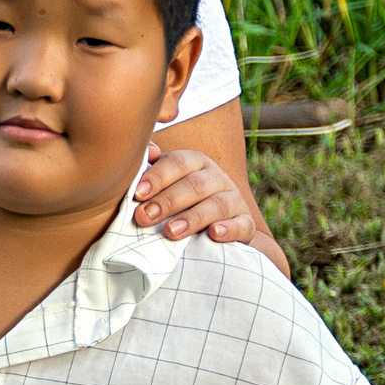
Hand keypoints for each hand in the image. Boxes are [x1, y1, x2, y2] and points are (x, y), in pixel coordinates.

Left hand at [133, 145, 257, 245]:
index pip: (178, 163)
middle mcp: (217, 178)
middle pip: (194, 185)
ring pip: (217, 205)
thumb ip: (151, 168)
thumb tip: (149, 150)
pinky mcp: (247, 223)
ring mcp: (234, 200)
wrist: (215, 230)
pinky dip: (229, 229)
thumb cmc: (179, 202)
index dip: (158, 176)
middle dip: (167, 201)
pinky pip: (242, 224)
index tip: (137, 193)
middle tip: (144, 217)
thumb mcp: (165, 184)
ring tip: (171, 231)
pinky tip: (214, 233)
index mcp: (195, 163)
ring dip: (193, 218)